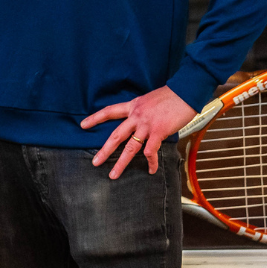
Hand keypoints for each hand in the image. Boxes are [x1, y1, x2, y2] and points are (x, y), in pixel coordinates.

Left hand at [80, 86, 196, 179]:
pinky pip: (151, 151)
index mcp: (132, 106)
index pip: (109, 111)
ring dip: (121, 163)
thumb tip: (139, 122)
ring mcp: (146, 125)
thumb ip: (141, 111)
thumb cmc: (170, 96)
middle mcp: (136, 116)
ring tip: (113, 174)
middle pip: (116, 135)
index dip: (95, 118)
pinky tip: (150, 170)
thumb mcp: (148, 100)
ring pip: (130, 147)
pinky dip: (151, 163)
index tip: (83, 125)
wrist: (184, 93)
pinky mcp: (158, 132)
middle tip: (95, 162)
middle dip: (104, 150)